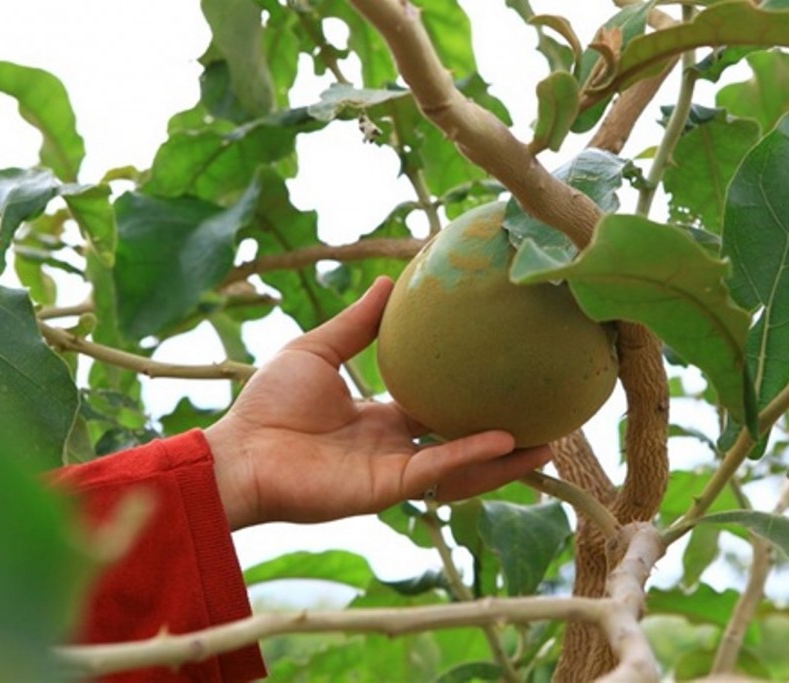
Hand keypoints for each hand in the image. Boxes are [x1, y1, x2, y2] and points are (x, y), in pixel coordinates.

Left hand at [205, 277, 552, 529]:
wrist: (240, 450)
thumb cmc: (269, 403)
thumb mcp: (319, 350)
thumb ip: (357, 325)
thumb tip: (387, 282)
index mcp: (380, 418)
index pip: (437, 406)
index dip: (469, 393)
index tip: (502, 373)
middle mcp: (395, 446)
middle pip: (461, 441)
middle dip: (502, 435)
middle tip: (544, 415)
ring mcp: (395, 470)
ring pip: (462, 466)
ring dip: (504, 459)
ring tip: (548, 442)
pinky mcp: (388, 488)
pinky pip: (438, 470)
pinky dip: (470, 457)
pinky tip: (504, 440)